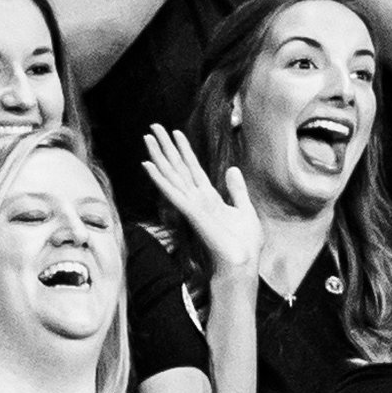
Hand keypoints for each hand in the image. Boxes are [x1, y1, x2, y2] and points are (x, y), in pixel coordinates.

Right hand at [141, 126, 261, 278]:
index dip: (184, 150)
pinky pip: (172, 192)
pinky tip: (148, 165)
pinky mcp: (191, 212)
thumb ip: (237, 190)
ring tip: (147, 137)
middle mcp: (196, 199)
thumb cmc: (244, 245)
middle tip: (153, 127)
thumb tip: (232, 169)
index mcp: (209, 197)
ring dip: (158, 156)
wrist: (242, 265)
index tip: (175, 132)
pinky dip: (159, 178)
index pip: (193, 168)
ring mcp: (191, 205)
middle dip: (166, 147)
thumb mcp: (245, 210)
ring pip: (171, 175)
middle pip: (178, 167)